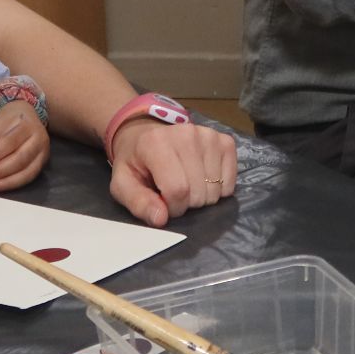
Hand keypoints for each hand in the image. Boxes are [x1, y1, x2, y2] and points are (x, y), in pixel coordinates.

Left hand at [0, 100, 50, 192]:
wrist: (29, 116)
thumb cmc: (7, 122)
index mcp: (24, 122)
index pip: (9, 141)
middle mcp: (38, 136)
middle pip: (19, 157)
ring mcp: (43, 150)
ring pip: (25, 170)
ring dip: (3, 180)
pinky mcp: (43, 162)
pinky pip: (28, 177)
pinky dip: (12, 184)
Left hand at [108, 119, 239, 226]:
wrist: (146, 135)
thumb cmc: (136, 162)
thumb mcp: (123, 184)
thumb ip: (138, 203)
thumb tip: (161, 219)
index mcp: (157, 144)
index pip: (178, 190)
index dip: (173, 207)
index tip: (164, 204)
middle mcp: (187, 134)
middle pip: (199, 191)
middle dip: (187, 203)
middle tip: (175, 193)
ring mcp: (209, 136)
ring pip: (216, 189)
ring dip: (202, 197)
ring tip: (188, 185)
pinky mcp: (225, 141)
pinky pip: (231, 181)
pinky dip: (219, 189)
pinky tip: (203, 180)